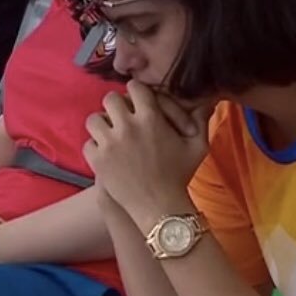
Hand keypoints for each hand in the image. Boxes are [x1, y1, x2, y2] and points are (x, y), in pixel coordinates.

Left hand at [84, 81, 210, 225]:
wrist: (160, 208)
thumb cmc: (180, 176)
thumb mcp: (198, 147)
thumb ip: (201, 121)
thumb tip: (207, 101)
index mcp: (150, 119)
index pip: (134, 87)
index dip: (135, 92)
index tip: (138, 102)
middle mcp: (127, 127)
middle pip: (110, 99)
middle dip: (116, 107)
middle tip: (123, 118)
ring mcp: (109, 144)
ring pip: (94, 119)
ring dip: (103, 125)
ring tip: (112, 135)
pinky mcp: (98, 161)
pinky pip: (88, 143)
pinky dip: (95, 148)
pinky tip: (107, 154)